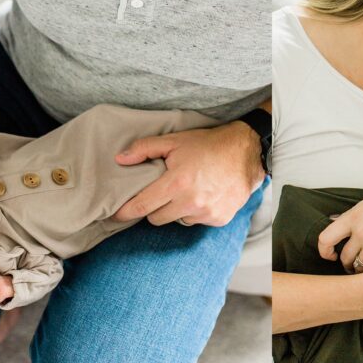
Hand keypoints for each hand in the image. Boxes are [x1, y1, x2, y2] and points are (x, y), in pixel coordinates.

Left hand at [113, 121, 264, 226]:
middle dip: (154, 207)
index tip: (116, 215)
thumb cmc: (208, 144)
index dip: (126, 212)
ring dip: (176, 210)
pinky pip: (196, 221)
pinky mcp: (219, 219)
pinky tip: (203, 195)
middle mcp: (191, 202)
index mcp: (176, 183)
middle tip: (162, 192)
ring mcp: (206, 213)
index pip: (142, 206)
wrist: (246, 152)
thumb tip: (119, 159)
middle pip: (156, 218)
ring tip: (187, 190)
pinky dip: (195, 212)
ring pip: (177, 220)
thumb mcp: (174, 141)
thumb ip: (144, 149)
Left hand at [317, 184, 362, 271]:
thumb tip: (333, 221)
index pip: (326, 238)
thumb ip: (353, 214)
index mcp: (354, 216)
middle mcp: (362, 232)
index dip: (324, 251)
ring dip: (360, 270)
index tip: (330, 255)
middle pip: (344, 256)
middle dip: (346, 262)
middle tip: (352, 264)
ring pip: (358, 267)